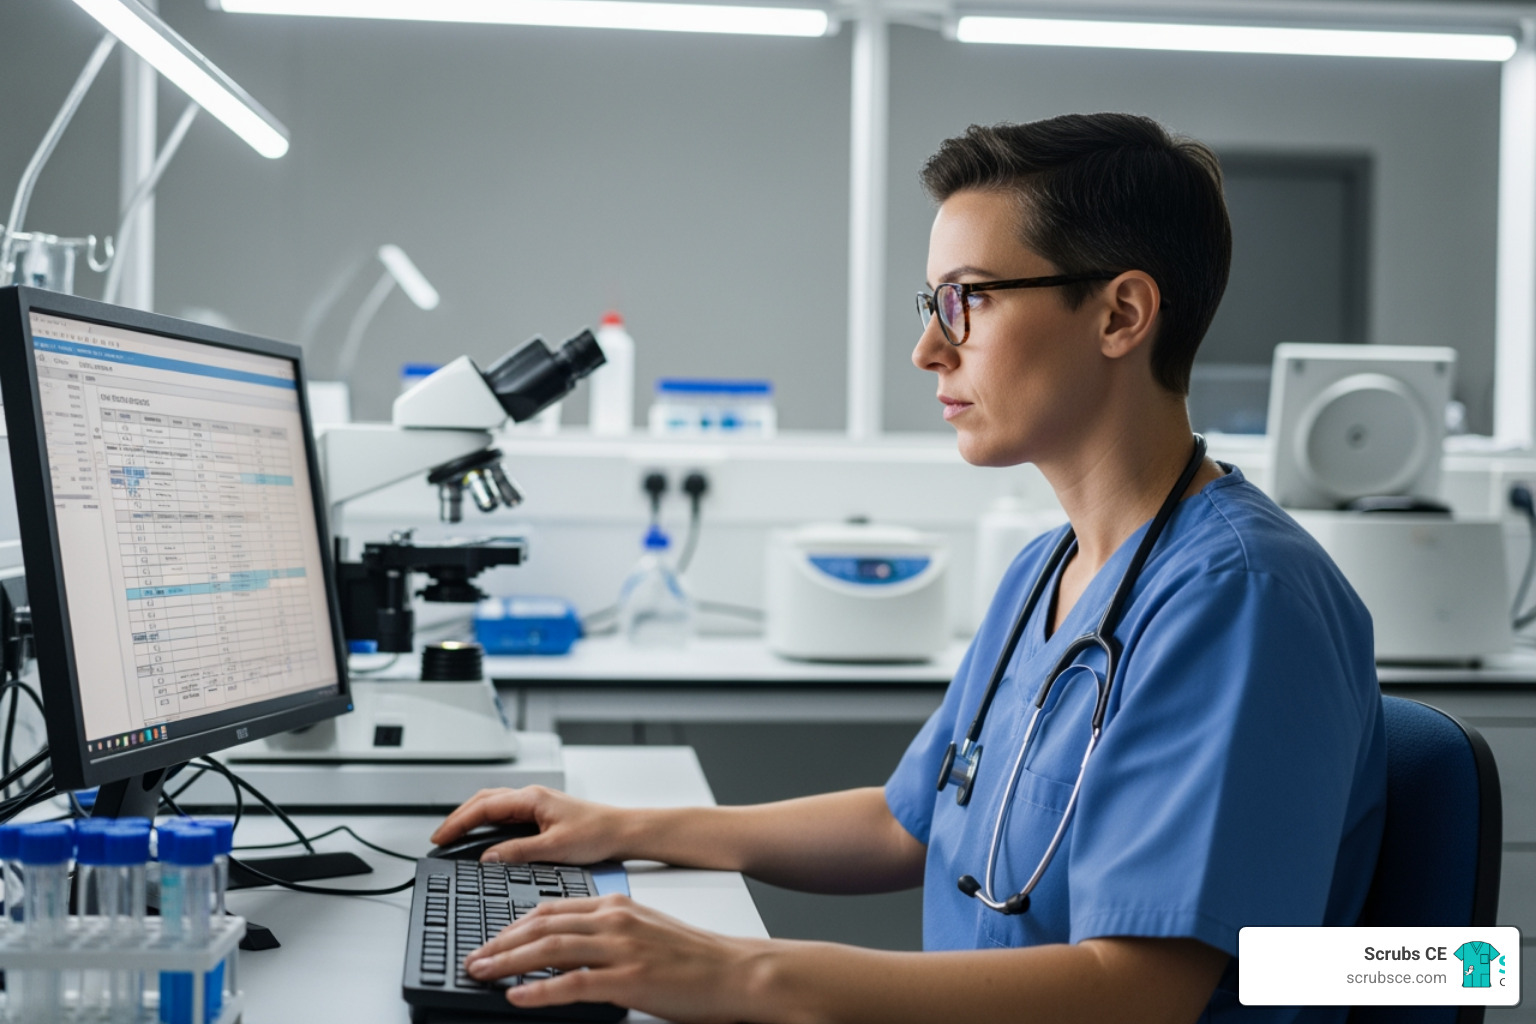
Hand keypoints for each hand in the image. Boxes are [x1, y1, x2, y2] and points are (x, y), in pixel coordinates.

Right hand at [430, 786, 629, 864]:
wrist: (623, 831)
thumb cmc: (597, 833)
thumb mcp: (554, 848)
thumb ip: (518, 852)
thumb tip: (488, 858)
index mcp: (531, 798)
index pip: (483, 807)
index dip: (457, 822)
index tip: (440, 837)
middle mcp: (532, 797)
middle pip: (484, 801)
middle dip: (458, 818)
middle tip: (440, 838)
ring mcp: (536, 804)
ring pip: (494, 805)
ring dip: (472, 818)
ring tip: (455, 837)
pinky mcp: (542, 814)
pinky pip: (506, 814)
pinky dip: (488, 823)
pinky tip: (484, 837)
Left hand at [465, 894, 768, 1023]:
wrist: (735, 970)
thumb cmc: (694, 957)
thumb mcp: (644, 931)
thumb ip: (606, 934)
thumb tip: (566, 951)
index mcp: (616, 906)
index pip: (550, 909)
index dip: (513, 925)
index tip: (490, 939)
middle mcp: (614, 920)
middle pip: (542, 926)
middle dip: (500, 943)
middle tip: (474, 958)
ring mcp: (622, 949)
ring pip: (550, 949)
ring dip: (508, 962)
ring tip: (482, 973)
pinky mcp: (630, 979)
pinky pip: (574, 984)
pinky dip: (540, 990)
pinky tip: (518, 996)